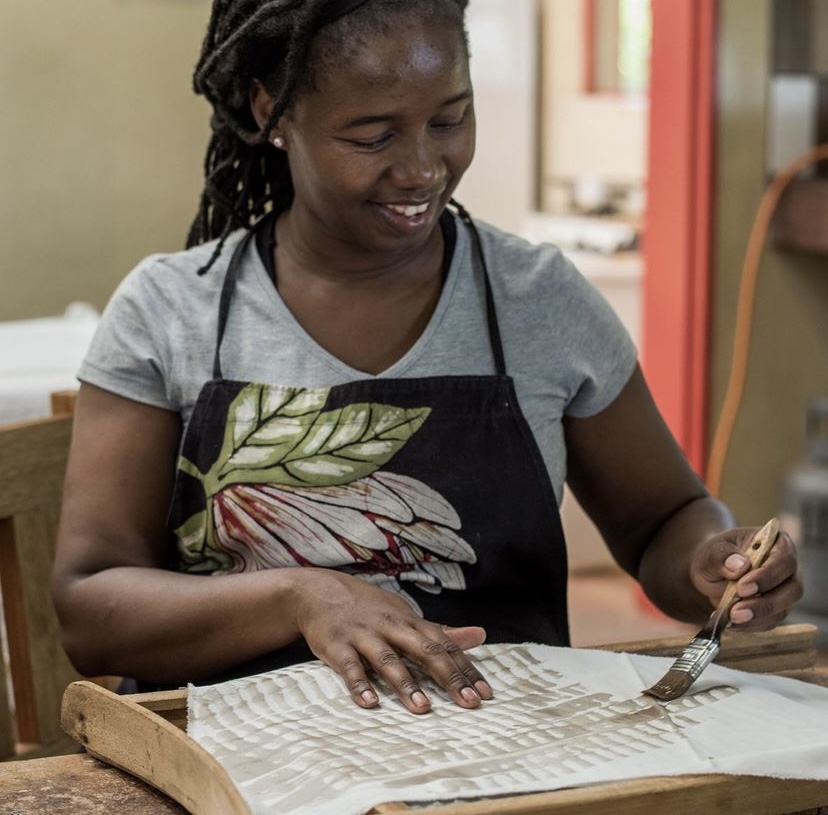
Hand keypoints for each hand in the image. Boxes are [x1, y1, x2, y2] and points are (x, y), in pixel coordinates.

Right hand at [292, 569, 492, 713]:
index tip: (485, 693)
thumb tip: (481, 635)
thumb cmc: (369, 608)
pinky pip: (349, 666)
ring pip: (387, 659)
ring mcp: (363, 635)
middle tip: (469, 702)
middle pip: (424, 650)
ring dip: (405, 683)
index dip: (465, 668)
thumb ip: (441, 631)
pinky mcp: (337, 646)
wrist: (319, 591)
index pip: (444, 644)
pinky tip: (370, 702)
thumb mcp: (406, 614)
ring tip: (423, 707)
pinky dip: (359, 684)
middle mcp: (391, 626)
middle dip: (448, 676)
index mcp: (410, 621)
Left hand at [689, 525, 801, 629]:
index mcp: (777, 543)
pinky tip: (732, 624)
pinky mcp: (778, 610)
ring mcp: (785, 591)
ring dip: (757, 617)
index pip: (784, 559)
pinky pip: (771, 622)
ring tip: (731, 618)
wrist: (711, 573)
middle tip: (736, 611)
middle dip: (765, 603)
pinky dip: (752, 625)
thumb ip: (723, 556)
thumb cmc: (716, 556)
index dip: (766, 575)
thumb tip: (739, 565)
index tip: (742, 588)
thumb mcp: (712, 551)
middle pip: (792, 589)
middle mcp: (788, 568)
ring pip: (783, 609)